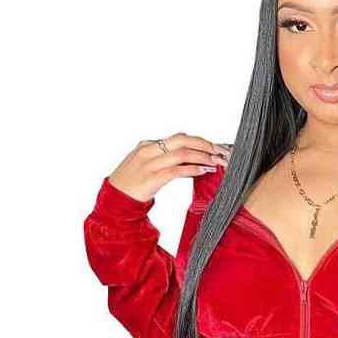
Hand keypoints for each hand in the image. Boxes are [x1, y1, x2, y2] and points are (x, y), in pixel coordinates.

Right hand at [108, 132, 231, 202]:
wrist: (114, 199)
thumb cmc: (130, 184)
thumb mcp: (144, 164)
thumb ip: (161, 157)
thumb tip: (185, 152)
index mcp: (148, 145)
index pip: (179, 138)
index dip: (200, 141)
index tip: (215, 147)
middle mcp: (149, 150)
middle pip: (183, 140)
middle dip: (206, 145)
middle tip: (222, 152)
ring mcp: (150, 164)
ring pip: (182, 154)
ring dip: (203, 157)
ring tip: (217, 162)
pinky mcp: (152, 178)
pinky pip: (176, 170)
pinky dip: (193, 169)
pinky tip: (205, 171)